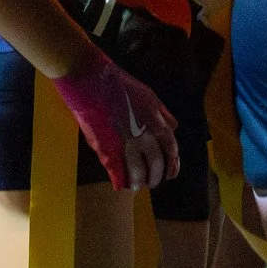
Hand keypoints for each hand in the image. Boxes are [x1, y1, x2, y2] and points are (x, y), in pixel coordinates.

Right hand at [51, 52, 179, 190]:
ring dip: (139, 181)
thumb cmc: (120, 87)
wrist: (93, 81)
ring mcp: (125, 142)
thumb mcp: (150, 97)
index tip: (171, 173)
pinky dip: (120, 181)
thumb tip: (173, 127)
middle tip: (153, 182)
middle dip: (157, 176)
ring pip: (139, 170)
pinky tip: (121, 186)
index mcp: (156, 121)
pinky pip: (117, 170)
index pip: (171, 149)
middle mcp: (145, 133)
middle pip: (157, 163)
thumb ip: (163, 114)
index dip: (172, 164)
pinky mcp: (106, 147)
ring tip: (137, 186)